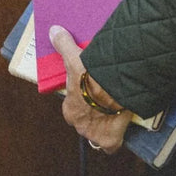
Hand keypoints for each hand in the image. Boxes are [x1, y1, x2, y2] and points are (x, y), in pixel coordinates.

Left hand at [49, 25, 133, 154]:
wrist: (113, 90)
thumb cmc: (92, 76)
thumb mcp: (76, 58)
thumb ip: (64, 45)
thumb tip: (53, 31)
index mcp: (70, 108)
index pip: (73, 107)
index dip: (82, 99)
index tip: (90, 91)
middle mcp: (80, 124)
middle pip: (85, 121)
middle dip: (92, 113)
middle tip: (105, 100)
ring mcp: (94, 134)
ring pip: (97, 132)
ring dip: (103, 125)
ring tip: (115, 112)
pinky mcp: (109, 140)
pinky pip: (111, 145)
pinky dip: (115, 140)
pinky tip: (121, 129)